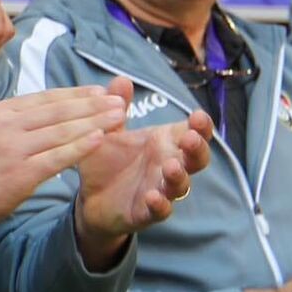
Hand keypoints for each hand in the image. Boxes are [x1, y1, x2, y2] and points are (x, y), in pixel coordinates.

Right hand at [0, 86, 128, 231]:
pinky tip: (100, 138)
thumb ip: (15, 120)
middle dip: (92, 104)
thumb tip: (49, 111)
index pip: (46, 98)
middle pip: (58, 110)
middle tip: (119, 100)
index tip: (100, 90)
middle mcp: (7, 125)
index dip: (76, 93)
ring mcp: (13, 149)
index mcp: (0, 111)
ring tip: (118, 116)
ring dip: (94, 121)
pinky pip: (57, 157)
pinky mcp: (20, 173)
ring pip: (62, 130)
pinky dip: (81, 146)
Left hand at [73, 80, 213, 243]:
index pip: (193, 132)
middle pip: (196, 159)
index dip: (201, 126)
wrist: (89, 197)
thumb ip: (116, 108)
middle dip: (197, 148)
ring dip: (179, 176)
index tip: (198, 115)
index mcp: (165, 143)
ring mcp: (160, 190)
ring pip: (181, 186)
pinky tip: (154, 197)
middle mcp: (169, 166)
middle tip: (190, 137)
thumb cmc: (108, 160)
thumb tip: (121, 79)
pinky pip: (159, 211)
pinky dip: (160, 205)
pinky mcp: (145, 212)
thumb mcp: (108, 131)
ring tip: (172, 165)